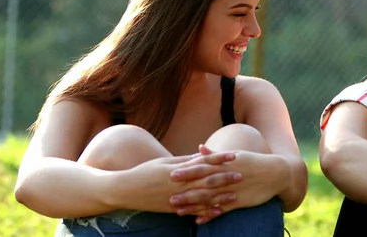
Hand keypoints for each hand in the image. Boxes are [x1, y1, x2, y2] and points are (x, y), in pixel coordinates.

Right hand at [115, 151, 239, 212]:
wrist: (125, 190)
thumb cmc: (144, 172)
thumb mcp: (163, 163)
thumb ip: (183, 161)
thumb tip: (200, 156)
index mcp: (178, 170)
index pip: (203, 162)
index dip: (219, 158)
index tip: (234, 154)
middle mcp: (179, 184)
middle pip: (206, 180)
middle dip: (225, 177)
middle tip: (241, 174)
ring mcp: (177, 198)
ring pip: (202, 197)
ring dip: (220, 196)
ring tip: (235, 194)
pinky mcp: (173, 209)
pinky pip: (193, 211)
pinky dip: (206, 212)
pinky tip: (218, 211)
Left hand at [170, 145, 287, 222]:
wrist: (275, 173)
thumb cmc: (252, 162)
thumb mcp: (234, 155)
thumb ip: (215, 155)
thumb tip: (199, 148)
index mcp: (225, 165)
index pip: (203, 168)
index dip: (187, 171)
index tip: (171, 173)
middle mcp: (227, 178)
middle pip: (203, 185)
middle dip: (186, 191)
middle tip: (169, 196)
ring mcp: (233, 191)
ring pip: (211, 199)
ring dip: (194, 206)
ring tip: (178, 211)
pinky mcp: (239, 202)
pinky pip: (222, 210)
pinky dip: (211, 215)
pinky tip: (199, 220)